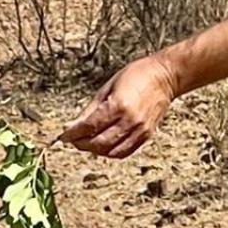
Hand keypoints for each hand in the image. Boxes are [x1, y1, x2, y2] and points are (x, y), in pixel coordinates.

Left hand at [58, 54, 176, 158]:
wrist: (165, 76)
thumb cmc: (137, 75)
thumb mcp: (108, 87)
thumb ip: (91, 109)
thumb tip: (74, 125)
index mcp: (118, 105)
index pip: (89, 126)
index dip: (73, 134)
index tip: (63, 136)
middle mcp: (130, 121)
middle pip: (99, 142)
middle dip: (81, 144)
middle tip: (72, 140)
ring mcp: (140, 130)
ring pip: (111, 151)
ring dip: (95, 150)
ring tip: (86, 143)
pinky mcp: (146, 135)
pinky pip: (125, 151)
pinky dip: (110, 152)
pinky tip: (102, 146)